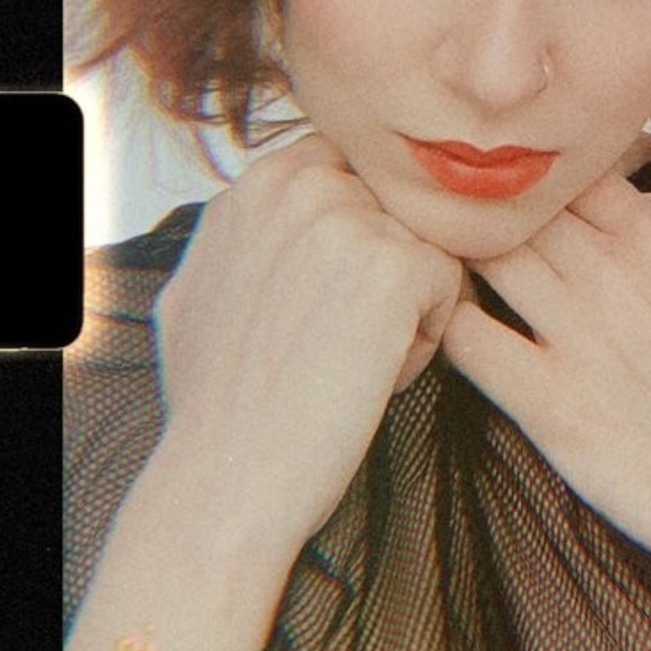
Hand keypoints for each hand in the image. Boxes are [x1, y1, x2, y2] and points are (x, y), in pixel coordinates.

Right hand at [155, 133, 464, 551]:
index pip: (351, 175)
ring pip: (424, 248)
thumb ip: (248, 234)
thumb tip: (272, 221)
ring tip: (353, 362)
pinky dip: (425, 341)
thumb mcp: (201, 286)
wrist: (226, 474)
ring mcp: (347, 218)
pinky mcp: (394, 265)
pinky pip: (448, 287)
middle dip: (385, 269)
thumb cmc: (214, 402)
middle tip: (340, 340)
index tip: (328, 303)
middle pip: (394, 212)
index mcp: (256, 183)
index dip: (356, 240)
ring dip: (407, 307)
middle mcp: (299, 184)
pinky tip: (373, 377)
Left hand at [443, 170, 650, 600]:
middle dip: (490, 219)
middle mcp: (611, 278)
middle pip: (517, 210)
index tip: (536, 215)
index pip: (573, 176)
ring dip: (458, 264)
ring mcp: (577, 339)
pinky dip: (448, 331)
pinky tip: (452, 343)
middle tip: (469, 246)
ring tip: (450, 286)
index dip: (546, 190)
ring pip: (483, 260)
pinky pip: (468, 343)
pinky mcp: (550, 406)